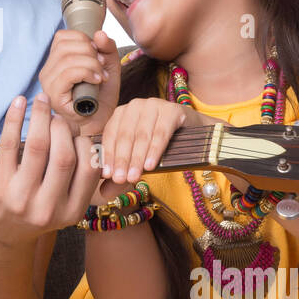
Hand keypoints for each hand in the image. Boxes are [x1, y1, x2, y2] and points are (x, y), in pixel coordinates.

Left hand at [0, 93, 100, 248]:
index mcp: (71, 211)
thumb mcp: (61, 207)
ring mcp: (22, 198)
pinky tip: (18, 102)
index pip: (89, 167)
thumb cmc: (31, 212)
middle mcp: (48, 208)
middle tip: (56, 117)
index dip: (84, 141)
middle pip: (65, 154)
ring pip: (38, 145)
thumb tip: (87, 137)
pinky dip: (15, 118)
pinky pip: (10, 144)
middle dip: (63, 127)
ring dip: (41, 116)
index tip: (74, 132)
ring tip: (41, 101)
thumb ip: (76, 180)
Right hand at [38, 29, 120, 136]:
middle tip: (102, 66)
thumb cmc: (101, 96)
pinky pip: (68, 74)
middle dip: (90, 52)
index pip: (62, 37)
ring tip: (101, 76)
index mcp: (55, 61)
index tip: (98, 54)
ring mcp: (48, 84)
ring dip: (91, 64)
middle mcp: (47, 71)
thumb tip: (99, 33)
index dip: (83, 39)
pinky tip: (97, 80)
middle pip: (65, 46)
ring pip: (67, 59)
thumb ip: (106, 47)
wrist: (100, 122)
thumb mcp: (108, 65)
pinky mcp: (54, 96)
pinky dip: (87, 72)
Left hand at [94, 98, 221, 186]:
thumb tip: (103, 193)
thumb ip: (122, 173)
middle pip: (125, 135)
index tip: (107, 176)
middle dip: (122, 160)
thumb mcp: (138, 159)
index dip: (108, 155)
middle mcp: (135, 106)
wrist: (195, 136)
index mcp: (121, 114)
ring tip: (134, 177)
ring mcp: (154, 104)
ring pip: (142, 135)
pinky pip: (161, 132)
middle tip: (120, 179)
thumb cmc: (160, 146)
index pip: (110, 134)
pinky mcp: (172, 110)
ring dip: (137, 158)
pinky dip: (155, 150)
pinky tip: (151, 165)